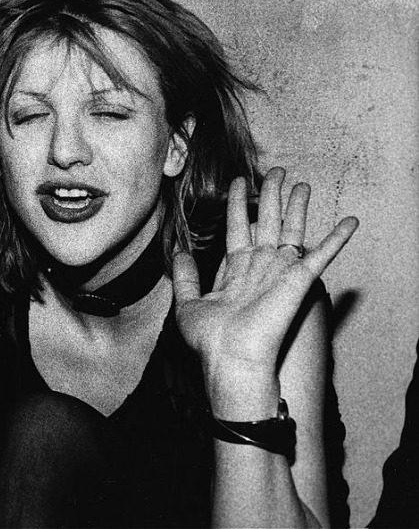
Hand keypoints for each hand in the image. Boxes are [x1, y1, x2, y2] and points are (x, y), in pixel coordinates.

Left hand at [172, 167, 357, 413]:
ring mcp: (279, 272)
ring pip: (291, 229)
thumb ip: (185, 275)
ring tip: (302, 183)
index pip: (238, 228)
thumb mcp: (188, 303)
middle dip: (270, 195)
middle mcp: (259, 267)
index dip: (239, 205)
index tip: (239, 183)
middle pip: (266, 222)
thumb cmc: (210, 339)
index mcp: (234, 270)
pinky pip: (322, 255)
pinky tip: (350, 221)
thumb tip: (177, 250)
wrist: (231, 357)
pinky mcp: (298, 280)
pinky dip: (337, 238)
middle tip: (275, 171)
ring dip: (297, 206)